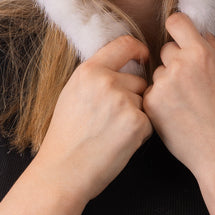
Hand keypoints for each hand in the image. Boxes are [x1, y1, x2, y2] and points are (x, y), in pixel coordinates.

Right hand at [35, 34, 152, 201]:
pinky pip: (149, 121)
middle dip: (133, 96)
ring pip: (143, 101)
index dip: (138, 49)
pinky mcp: (137, 122)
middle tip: (112, 119)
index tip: (143, 57)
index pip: (124, 45)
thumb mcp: (72, 94)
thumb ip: (96, 77)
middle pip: (138, 80)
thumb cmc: (66, 137)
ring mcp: (123, 101)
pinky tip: (120, 142)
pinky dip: (139, 133)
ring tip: (112, 133)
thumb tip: (122, 63)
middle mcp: (106, 81)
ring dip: (136, 115)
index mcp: (88, 71)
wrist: (64, 170)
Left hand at [143, 13, 214, 180]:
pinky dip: (160, 101)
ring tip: (187, 104)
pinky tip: (177, 115)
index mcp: (202, 54)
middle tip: (192, 85)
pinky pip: (151, 92)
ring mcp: (163, 85)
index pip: (176, 21)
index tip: (179, 35)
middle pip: (166, 49)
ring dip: (168, 82)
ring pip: (158, 72)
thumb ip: (212, 49)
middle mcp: (180, 65)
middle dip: (176, 61)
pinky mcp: (151, 103)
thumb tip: (200, 31)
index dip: (177, 27)